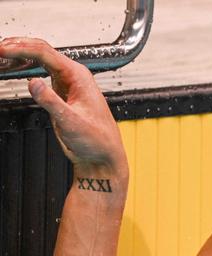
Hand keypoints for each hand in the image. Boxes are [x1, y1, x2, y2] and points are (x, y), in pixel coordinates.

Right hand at [0, 37, 126, 174]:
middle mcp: (73, 76)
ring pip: (41, 59)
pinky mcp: (60, 92)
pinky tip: (14, 66)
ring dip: (21, 54)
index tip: (2, 50)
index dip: (21, 49)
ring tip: (2, 54)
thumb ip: (51, 101)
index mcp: (79, 77)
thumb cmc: (97, 139)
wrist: (103, 154)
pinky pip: (40, 71)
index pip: (45, 53)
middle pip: (42, 50)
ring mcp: (67, 83)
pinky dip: (25, 66)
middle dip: (18, 46)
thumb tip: (33, 82)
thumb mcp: (71, 122)